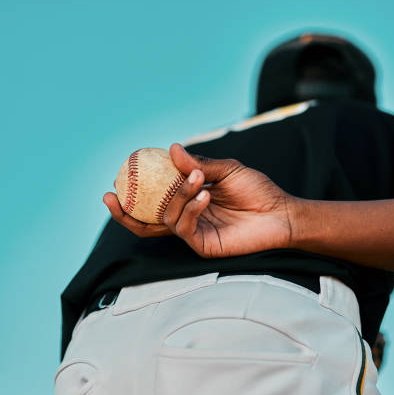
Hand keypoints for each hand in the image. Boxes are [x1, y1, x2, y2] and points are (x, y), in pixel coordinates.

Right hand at [104, 143, 294, 257]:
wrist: (281, 212)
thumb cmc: (258, 191)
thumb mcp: (228, 170)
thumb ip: (199, 164)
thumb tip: (171, 148)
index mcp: (188, 199)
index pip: (154, 197)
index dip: (134, 188)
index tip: (119, 171)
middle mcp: (187, 217)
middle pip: (145, 219)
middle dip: (123, 209)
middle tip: (112, 191)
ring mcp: (194, 232)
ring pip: (165, 219)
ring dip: (177, 195)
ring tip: (198, 179)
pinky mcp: (204, 245)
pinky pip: (184, 228)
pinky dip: (190, 210)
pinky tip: (205, 195)